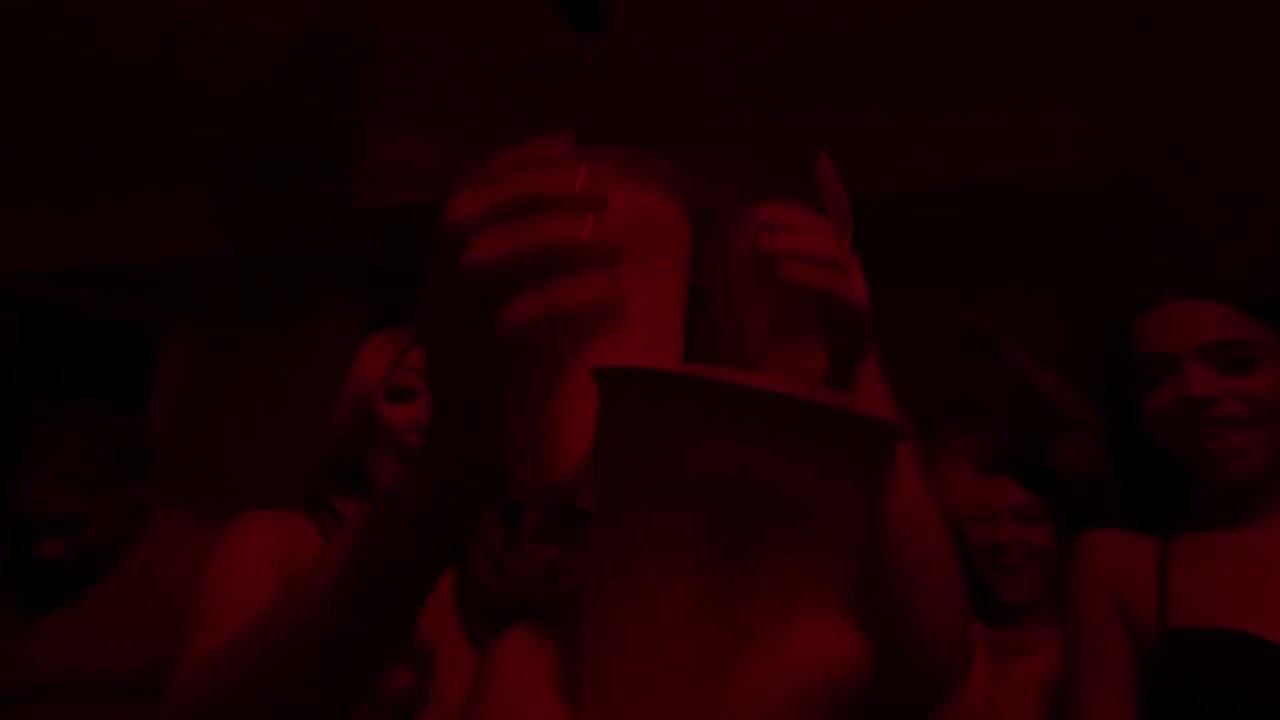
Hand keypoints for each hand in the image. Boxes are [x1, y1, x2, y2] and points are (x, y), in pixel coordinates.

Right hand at [426, 133, 642, 502]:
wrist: (463, 470)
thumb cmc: (497, 395)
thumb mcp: (509, 319)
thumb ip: (532, 276)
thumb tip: (592, 229)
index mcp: (437, 275)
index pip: (464, 196)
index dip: (515, 160)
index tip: (569, 140)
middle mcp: (433, 294)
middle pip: (469, 213)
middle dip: (537, 187)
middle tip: (600, 185)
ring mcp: (448, 330)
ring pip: (490, 258)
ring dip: (558, 238)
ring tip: (615, 240)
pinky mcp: (475, 369)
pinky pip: (523, 318)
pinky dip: (573, 299)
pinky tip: (616, 297)